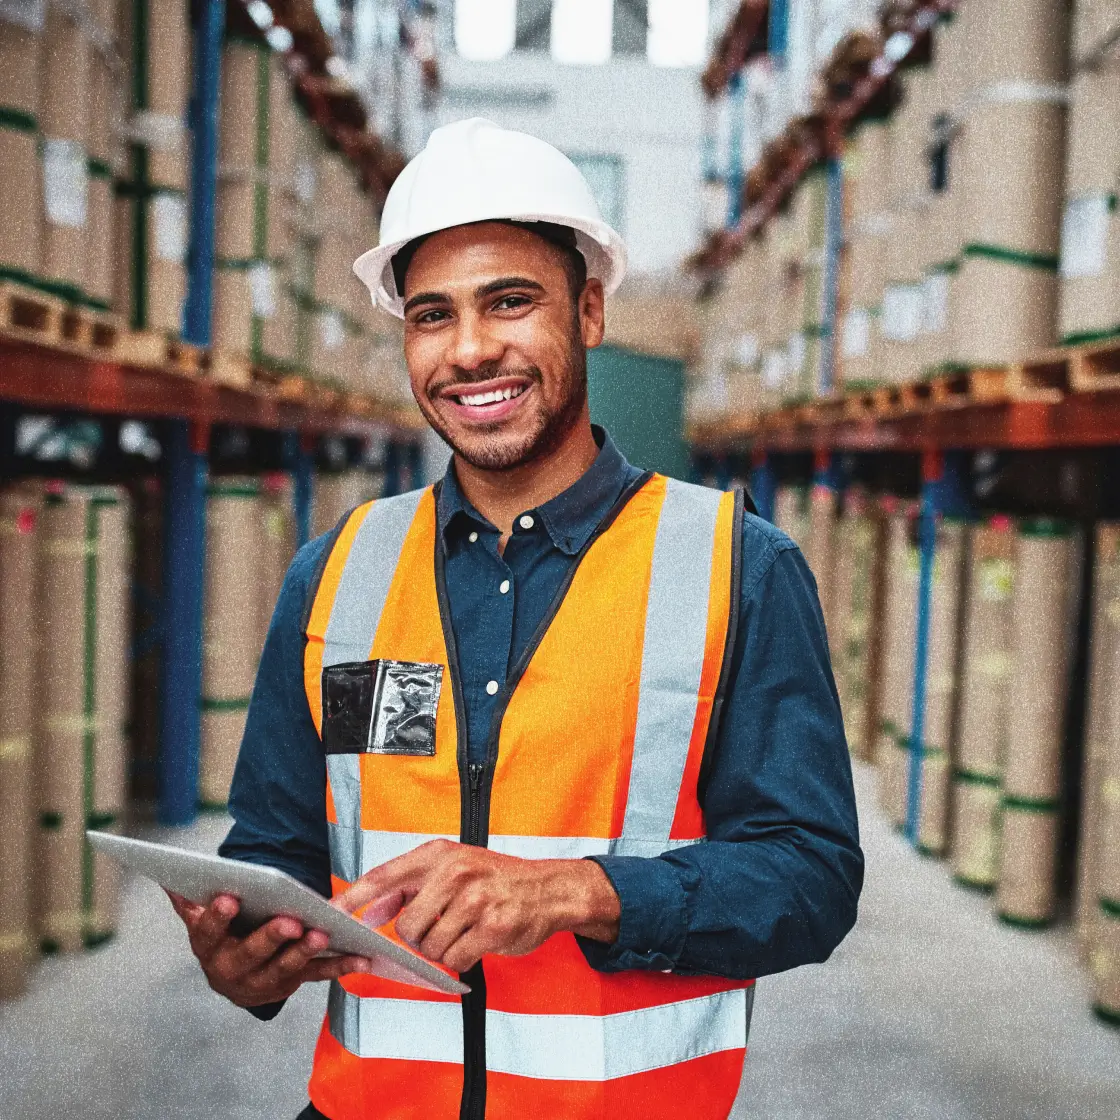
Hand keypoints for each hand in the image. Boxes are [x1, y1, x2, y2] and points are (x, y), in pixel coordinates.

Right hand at [167, 891, 372, 1007]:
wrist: (235, 979)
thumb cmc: (222, 937)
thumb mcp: (202, 921)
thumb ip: (189, 901)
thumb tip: (168, 877)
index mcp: (208, 948)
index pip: (208, 932)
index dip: (217, 916)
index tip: (230, 897)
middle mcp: (232, 970)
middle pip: (250, 955)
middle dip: (270, 938)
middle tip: (290, 922)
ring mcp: (263, 981)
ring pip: (284, 968)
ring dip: (305, 952)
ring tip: (322, 934)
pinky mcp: (291, 984)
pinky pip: (317, 975)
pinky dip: (340, 967)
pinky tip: (360, 957)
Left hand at [331, 840, 620, 973]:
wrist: (548, 889)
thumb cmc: (495, 879)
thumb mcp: (452, 868)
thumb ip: (408, 887)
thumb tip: (367, 911)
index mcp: (438, 854)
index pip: (384, 876)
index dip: (353, 898)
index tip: (328, 914)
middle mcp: (455, 872)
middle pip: (407, 925)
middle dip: (418, 937)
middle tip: (440, 926)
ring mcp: (475, 899)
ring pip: (431, 946)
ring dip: (444, 948)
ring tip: (465, 930)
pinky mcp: (493, 927)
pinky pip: (457, 959)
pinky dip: (463, 958)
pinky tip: (478, 940)